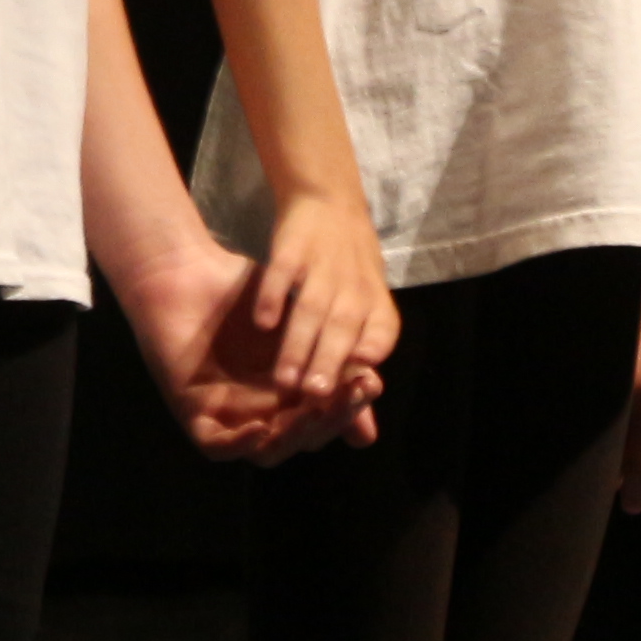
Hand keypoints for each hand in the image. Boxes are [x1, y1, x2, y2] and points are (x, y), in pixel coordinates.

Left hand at [118, 237, 371, 466]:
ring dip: (293, 437)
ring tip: (313, 410)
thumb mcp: (297, 321)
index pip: (327, 419)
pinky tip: (261, 427)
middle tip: (349, 396)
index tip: (370, 382)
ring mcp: (228, 417)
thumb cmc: (241, 293)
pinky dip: (240, 444)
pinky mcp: (193, 416)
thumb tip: (375, 386)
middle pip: (303, 438)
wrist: (188, 275)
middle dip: (331, 421)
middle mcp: (262, 412)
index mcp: (289, 395)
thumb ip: (331, 352)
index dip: (351, 408)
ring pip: (267, 451)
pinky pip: (217, 446)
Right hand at [243, 186, 398, 411]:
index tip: (348, 399)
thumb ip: (354, 378)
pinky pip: (283, 274)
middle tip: (312, 402)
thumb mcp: (361, 317)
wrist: (328, 202)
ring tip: (284, 382)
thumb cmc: (345, 274)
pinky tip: (262, 324)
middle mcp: (355, 287)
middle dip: (329, 368)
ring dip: (300, 346)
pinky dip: (274, 297)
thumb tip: (363, 438)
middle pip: (344, 332)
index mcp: (376, 306)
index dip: (363, 368)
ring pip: (314, 311)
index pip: (378, 340)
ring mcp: (324, 266)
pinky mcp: (294, 247)